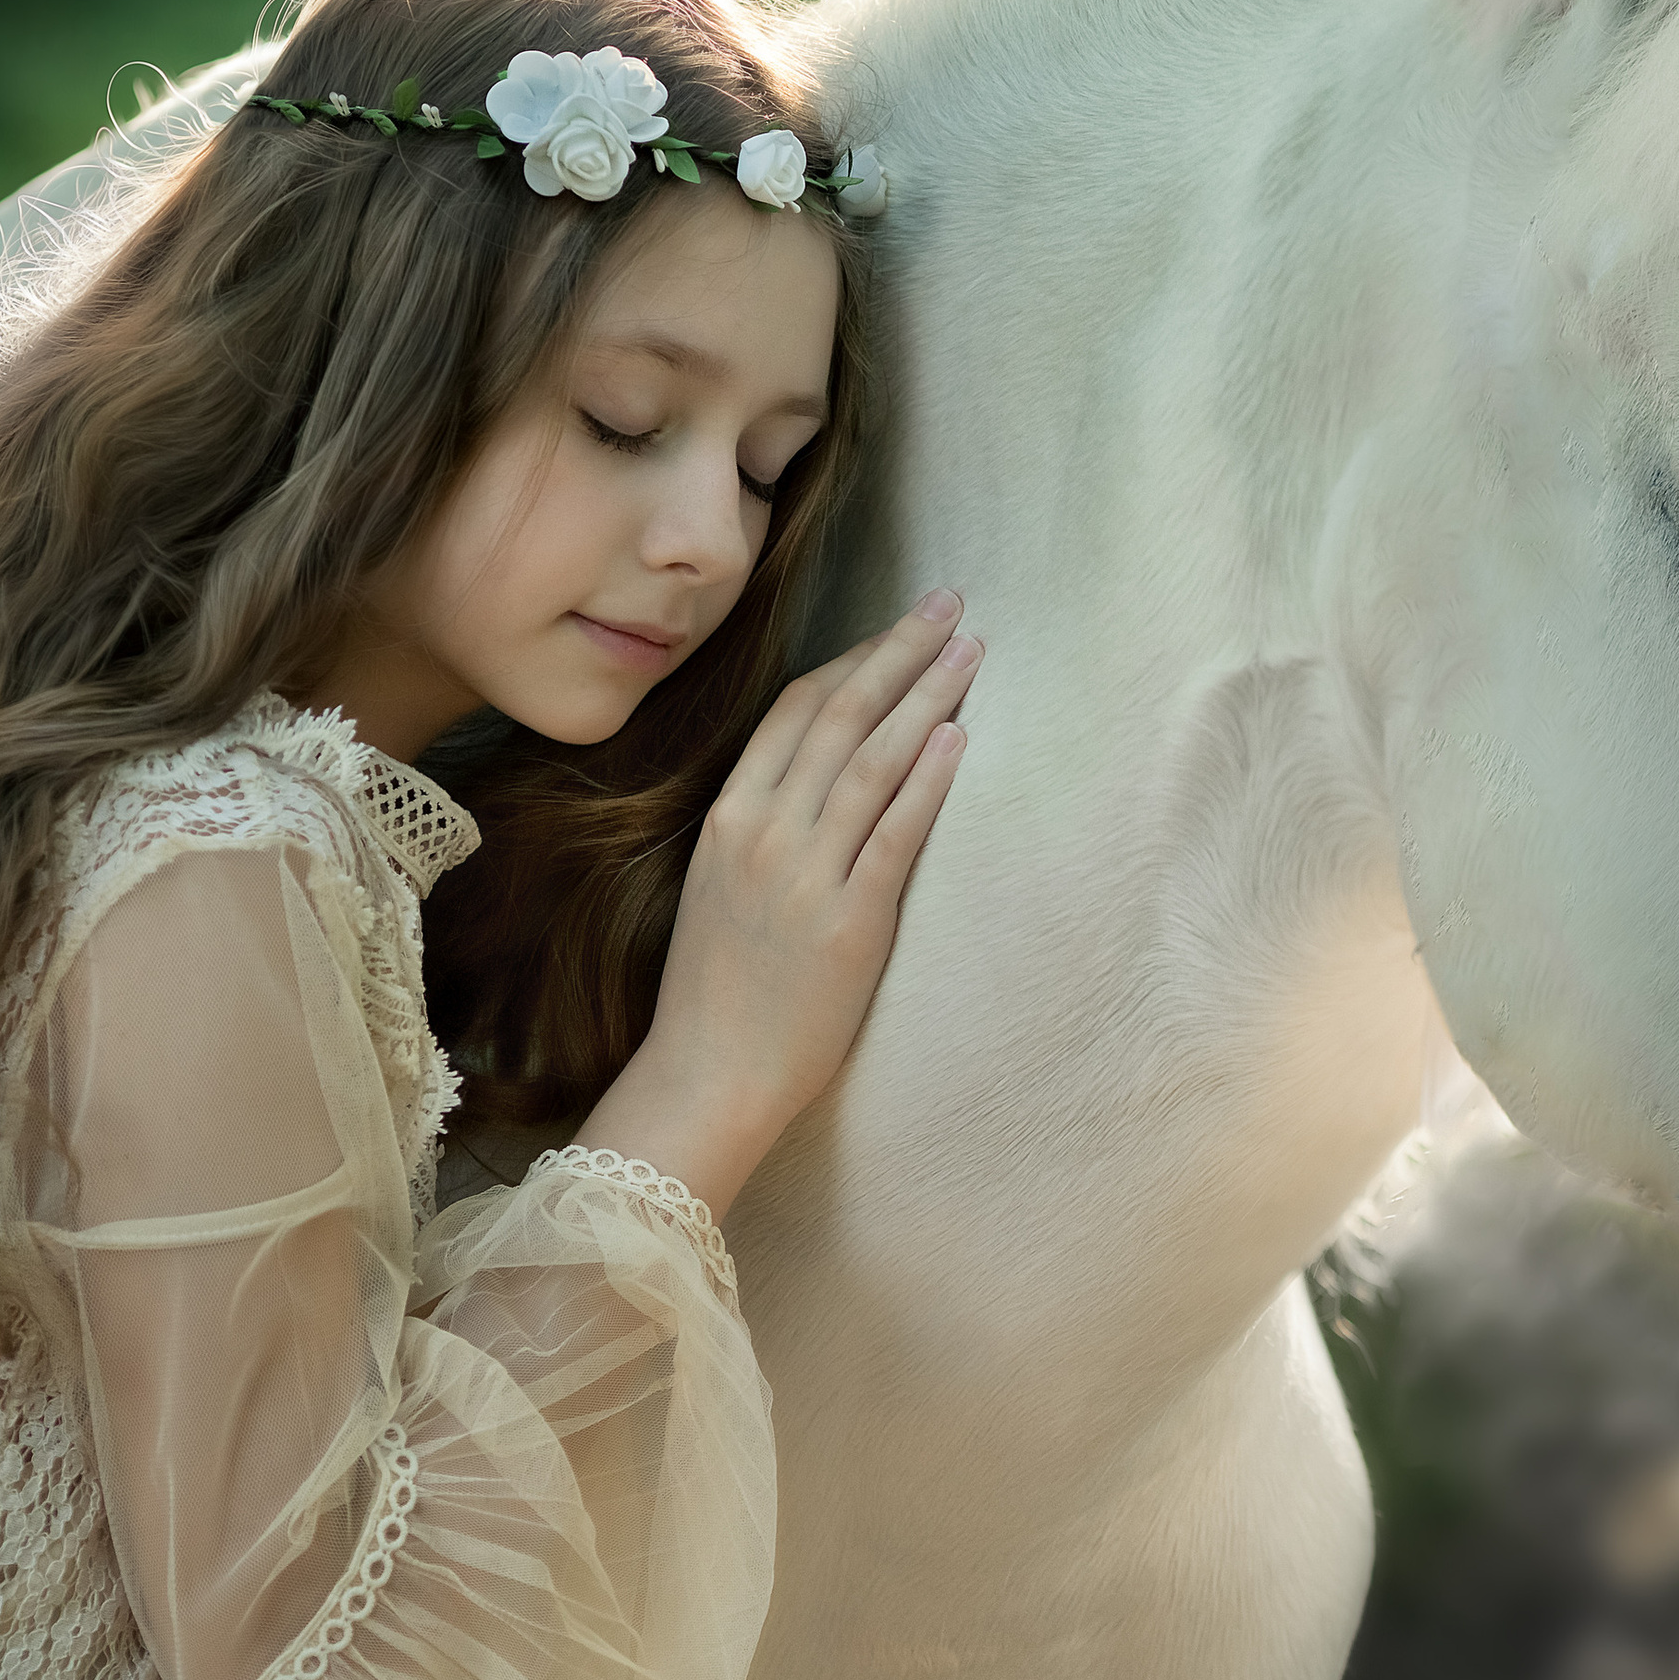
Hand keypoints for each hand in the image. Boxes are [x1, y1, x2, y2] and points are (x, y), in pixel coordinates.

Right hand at [579, 590, 978, 1212]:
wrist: (708, 1073)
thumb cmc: (717, 987)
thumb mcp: (718, 882)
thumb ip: (761, 823)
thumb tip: (816, 770)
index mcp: (728, 817)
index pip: (795, 710)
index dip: (854, 660)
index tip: (896, 628)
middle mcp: (764, 833)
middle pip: (840, 715)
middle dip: (900, 651)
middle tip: (949, 606)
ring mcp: (806, 876)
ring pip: (874, 760)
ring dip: (928, 697)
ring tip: (971, 651)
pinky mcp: (849, 923)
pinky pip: (895, 834)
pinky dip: (928, 779)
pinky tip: (960, 736)